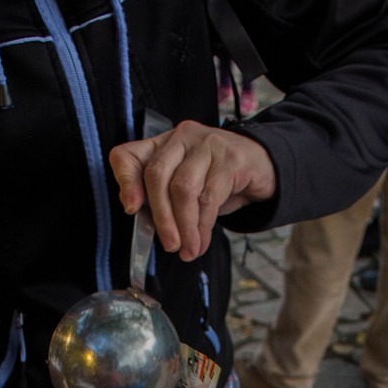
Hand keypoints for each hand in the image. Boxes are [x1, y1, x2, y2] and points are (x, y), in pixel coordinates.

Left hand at [109, 120, 275, 261]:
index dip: (125, 181)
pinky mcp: (230, 157)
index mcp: (162, 145)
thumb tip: (140, 219)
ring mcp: (206, 143)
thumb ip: (160, 200)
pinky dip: (203, 226)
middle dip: (161, 218)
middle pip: (157, 176)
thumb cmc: (217, 181)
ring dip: (185, 227)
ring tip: (188, 250)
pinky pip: (210, 197)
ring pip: (184, 189)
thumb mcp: (184, 189)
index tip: (131, 209)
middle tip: (169, 246)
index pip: (129, 155)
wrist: (262, 169)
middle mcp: (181, 138)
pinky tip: (202, 242)